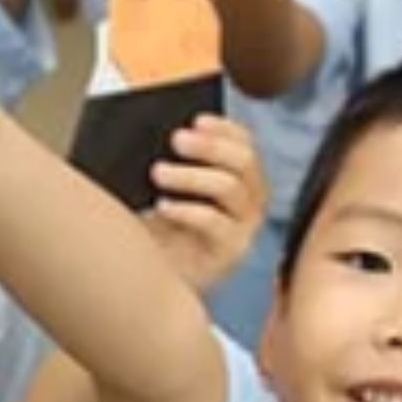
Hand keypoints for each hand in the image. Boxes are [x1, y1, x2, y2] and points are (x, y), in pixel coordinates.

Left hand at [142, 115, 268, 292]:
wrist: (152, 282)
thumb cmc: (158, 231)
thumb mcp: (165, 191)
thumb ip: (172, 163)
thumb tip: (166, 134)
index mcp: (240, 181)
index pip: (246, 145)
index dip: (225, 129)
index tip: (196, 120)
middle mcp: (249, 203)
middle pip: (245, 162)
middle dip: (211, 146)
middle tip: (176, 139)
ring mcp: (243, 229)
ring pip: (232, 188)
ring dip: (192, 175)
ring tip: (158, 172)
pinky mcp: (230, 253)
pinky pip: (216, 223)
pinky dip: (188, 210)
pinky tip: (163, 206)